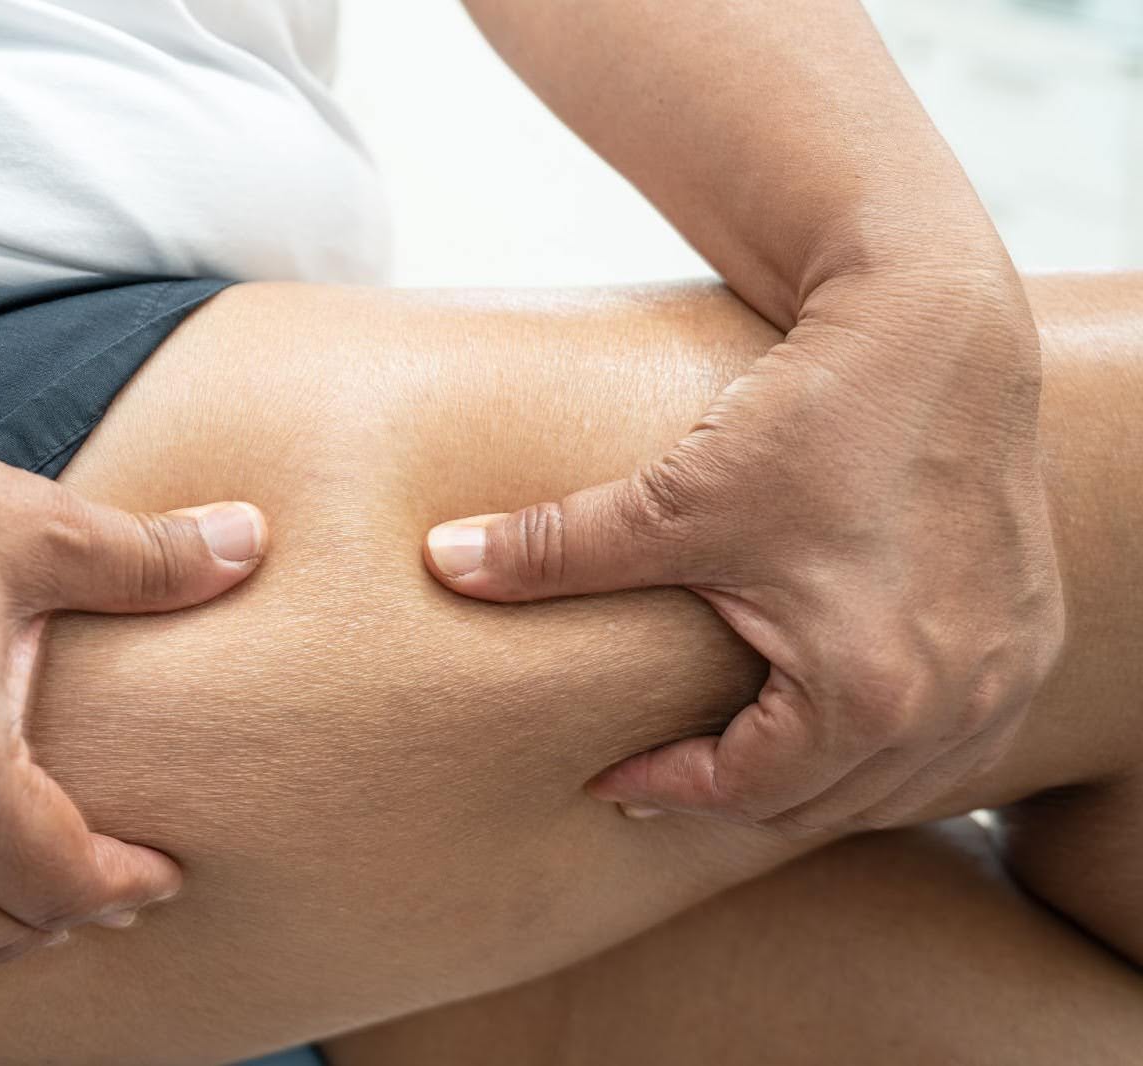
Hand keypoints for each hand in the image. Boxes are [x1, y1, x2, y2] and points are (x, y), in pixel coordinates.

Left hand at [422, 268, 1063, 833]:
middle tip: (658, 779)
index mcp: (866, 694)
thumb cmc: (812, 417)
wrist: (935, 333)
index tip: (608, 777)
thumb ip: (552, 549)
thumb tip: (442, 562)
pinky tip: (834, 722)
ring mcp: (1003, 675)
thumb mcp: (673, 500)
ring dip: (812, 783)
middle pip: (819, 803)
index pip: (744, 791)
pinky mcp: (1028, 636)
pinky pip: (954, 740)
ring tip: (736, 758)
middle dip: (731, 798)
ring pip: (894, 785)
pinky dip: (887, 750)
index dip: (662, 790)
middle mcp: (952, 705)